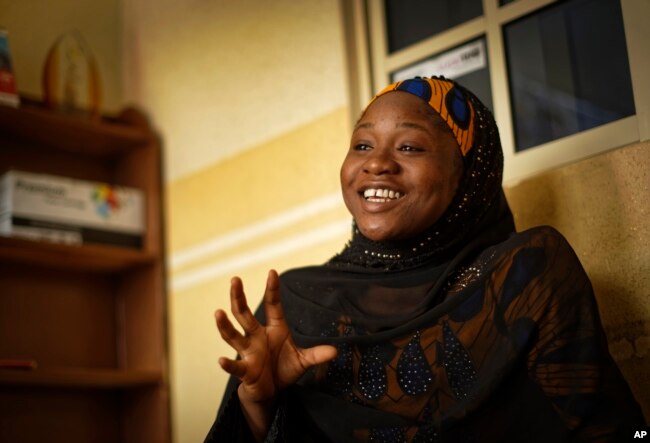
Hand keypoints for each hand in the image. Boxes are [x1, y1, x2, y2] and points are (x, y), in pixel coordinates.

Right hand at [214, 270, 336, 437]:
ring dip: (225, 325)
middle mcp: (257, 336)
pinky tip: (221, 360)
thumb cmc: (284, 368)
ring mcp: (249, 352)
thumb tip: (335, 351)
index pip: (273, 305)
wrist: (272, 391)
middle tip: (234, 280)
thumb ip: (316, 355)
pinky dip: (228, 365)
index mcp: (274, 328)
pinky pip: (236, 367)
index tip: (272, 272)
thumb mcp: (303, 360)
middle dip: (238, 297)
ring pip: (233, 335)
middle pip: (244, 314)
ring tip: (218, 312)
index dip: (272, 289)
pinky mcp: (245, 370)